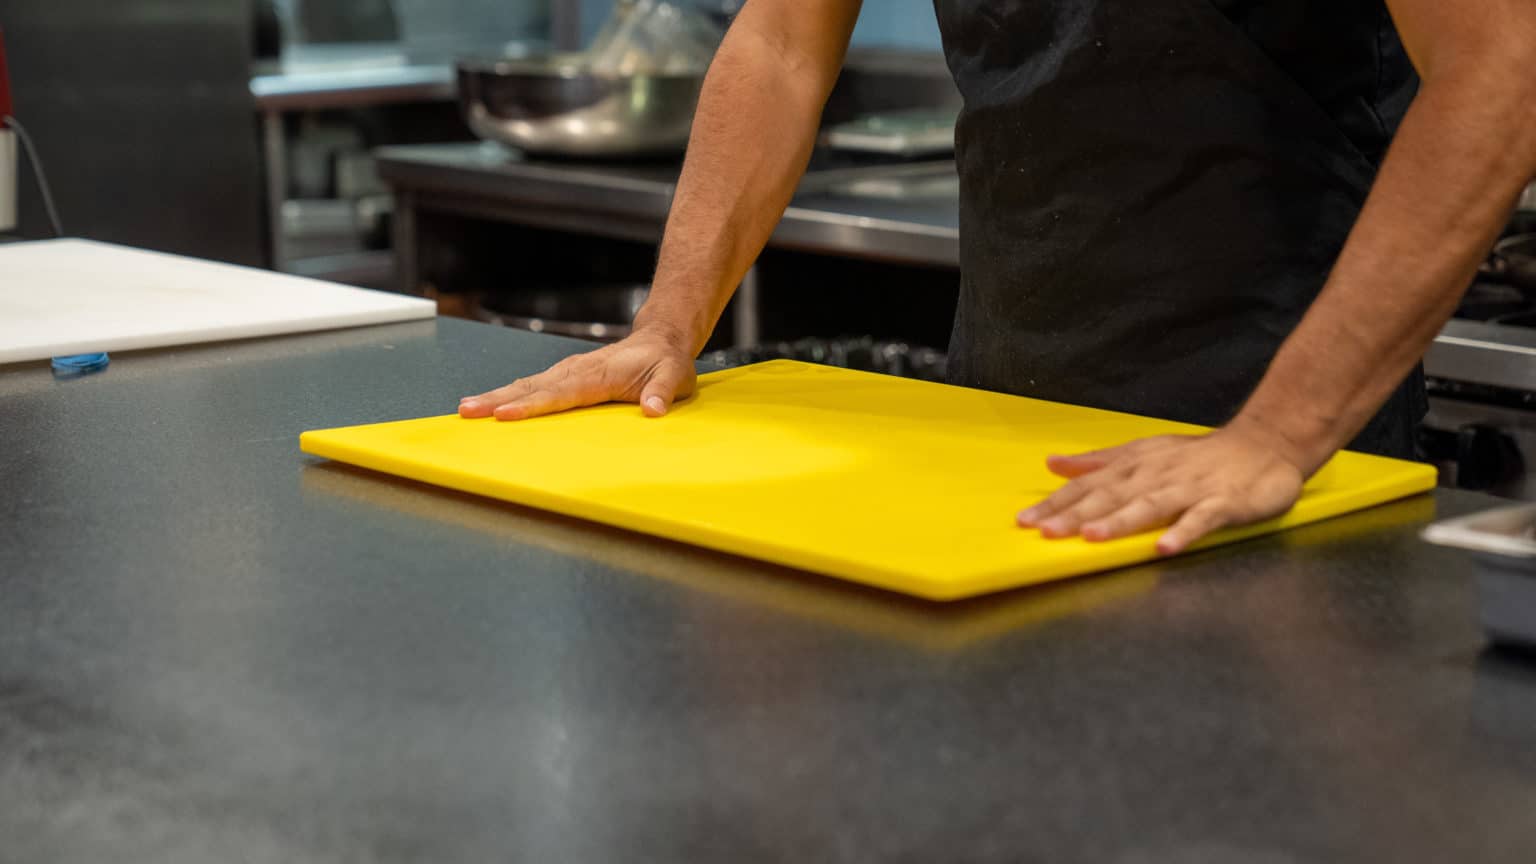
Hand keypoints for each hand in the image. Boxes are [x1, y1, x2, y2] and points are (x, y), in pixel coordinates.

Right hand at [458, 327, 697, 419]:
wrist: (660, 339)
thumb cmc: (666, 361)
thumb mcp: (675, 376)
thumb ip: (662, 391)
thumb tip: (653, 410)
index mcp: (599, 374)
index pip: (561, 393)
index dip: (533, 405)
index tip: (505, 415)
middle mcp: (578, 370)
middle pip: (533, 387)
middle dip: (499, 399)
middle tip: (468, 411)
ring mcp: (570, 371)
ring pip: (528, 384)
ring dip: (497, 396)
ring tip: (467, 409)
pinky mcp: (566, 375)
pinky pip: (534, 385)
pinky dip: (510, 394)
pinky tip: (491, 404)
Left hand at [1016, 423, 1307, 554]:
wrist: (1263, 445)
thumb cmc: (1196, 456)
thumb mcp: (1142, 453)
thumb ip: (1098, 462)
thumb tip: (1053, 464)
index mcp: (1135, 465)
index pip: (1089, 485)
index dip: (1057, 502)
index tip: (1025, 519)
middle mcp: (1156, 475)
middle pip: (1111, 496)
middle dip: (1076, 514)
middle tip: (1044, 531)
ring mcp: (1189, 489)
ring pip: (1150, 505)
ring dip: (1120, 521)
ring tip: (1091, 536)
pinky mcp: (1223, 503)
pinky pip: (1201, 519)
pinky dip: (1183, 532)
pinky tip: (1165, 548)